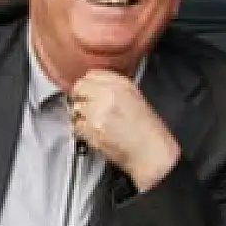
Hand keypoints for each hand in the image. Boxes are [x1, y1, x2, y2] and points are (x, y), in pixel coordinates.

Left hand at [69, 70, 180, 190]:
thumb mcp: (136, 98)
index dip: (88, 84)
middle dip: (81, 97)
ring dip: (80, 114)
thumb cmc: (148, 129)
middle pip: (79, 88)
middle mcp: (108, 94)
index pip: (92, 74)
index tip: (89, 91)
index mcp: (122, 84)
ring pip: (75, 107)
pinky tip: (94, 132)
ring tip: (94, 121)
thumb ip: (114, 88)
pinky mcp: (91, 128)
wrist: (150, 151)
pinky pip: (75, 124)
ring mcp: (98, 111)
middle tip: (88, 107)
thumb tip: (94, 87)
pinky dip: (81, 128)